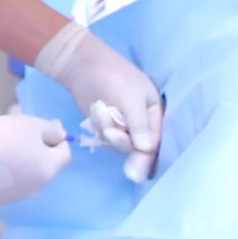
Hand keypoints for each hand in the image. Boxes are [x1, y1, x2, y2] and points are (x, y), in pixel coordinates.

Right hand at [0, 115, 70, 204]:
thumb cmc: (2, 135)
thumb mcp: (30, 124)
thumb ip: (52, 129)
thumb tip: (61, 134)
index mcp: (49, 169)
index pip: (65, 153)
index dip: (57, 138)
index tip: (42, 127)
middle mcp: (38, 187)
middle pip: (46, 164)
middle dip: (38, 148)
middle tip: (20, 133)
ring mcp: (18, 195)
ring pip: (28, 175)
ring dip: (23, 161)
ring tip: (4, 145)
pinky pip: (10, 183)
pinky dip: (7, 172)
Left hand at [35, 21, 161, 182]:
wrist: (82, 64)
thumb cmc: (113, 76)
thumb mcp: (130, 98)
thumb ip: (139, 124)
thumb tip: (146, 149)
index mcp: (154, 112)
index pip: (155, 141)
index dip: (145, 157)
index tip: (134, 173)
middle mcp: (142, 121)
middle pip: (137, 147)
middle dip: (121, 140)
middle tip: (109, 132)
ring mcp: (124, 124)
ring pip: (119, 144)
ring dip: (107, 129)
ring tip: (100, 108)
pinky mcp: (107, 125)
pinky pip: (105, 138)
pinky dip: (99, 126)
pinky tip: (95, 110)